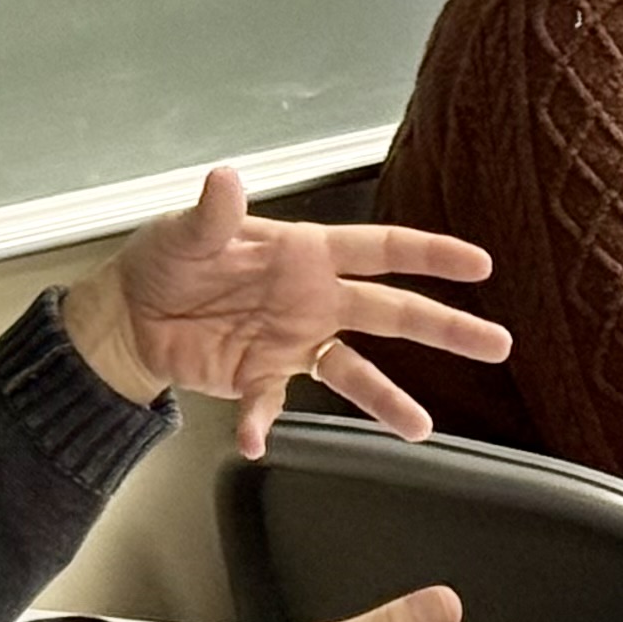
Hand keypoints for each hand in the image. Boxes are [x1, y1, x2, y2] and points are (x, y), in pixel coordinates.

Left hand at [59, 166, 514, 457]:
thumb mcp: (185, 233)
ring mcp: (292, 342)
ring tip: (421, 427)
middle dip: (445, 328)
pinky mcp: (261, 378)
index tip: (478, 265)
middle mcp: (311, 298)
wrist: (126, 314)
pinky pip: (275, 406)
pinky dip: (265, 424)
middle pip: (392, 312)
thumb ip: (213, 215)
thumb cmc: (163, 261)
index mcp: (304, 254)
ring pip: (355, 371)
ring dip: (387, 399)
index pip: (381, 250)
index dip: (431, 256)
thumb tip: (226, 181)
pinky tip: (259, 440)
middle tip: (495, 343)